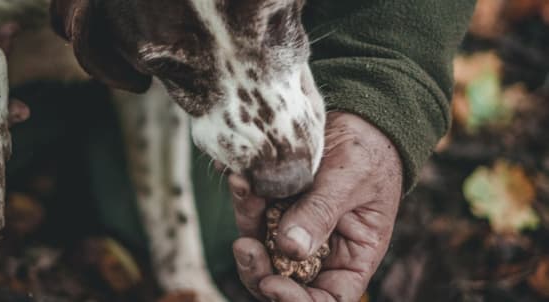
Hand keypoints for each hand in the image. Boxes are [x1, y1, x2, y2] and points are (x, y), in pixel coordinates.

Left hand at [229, 112, 402, 300]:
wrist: (358, 115)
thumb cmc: (369, 151)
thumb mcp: (351, 180)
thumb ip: (321, 213)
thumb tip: (290, 249)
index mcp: (352, 258)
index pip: (327, 299)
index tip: (272, 284)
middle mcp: (320, 251)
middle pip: (282, 281)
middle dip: (257, 271)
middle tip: (244, 246)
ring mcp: (293, 229)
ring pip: (260, 249)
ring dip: (245, 226)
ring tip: (242, 189)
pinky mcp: (273, 207)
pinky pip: (252, 213)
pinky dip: (244, 199)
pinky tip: (239, 177)